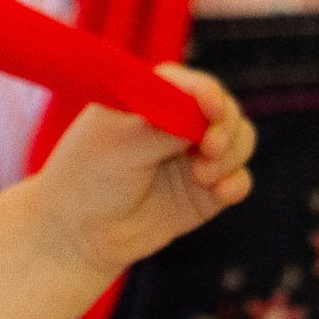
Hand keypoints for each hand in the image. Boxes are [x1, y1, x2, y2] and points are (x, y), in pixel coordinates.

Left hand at [35, 65, 255, 278]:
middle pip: (224, 111)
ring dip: (230, 155)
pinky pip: (238, 179)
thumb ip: (165, 125)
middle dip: (225, 126)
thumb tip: (205, 115)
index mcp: (149, 99)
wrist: (78, 233)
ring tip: (202, 176)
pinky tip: (219, 192)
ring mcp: (192, 156)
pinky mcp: (205, 191)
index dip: (206, 93)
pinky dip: (236, 182)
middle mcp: (176, 124)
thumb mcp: (120, 142)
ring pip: (239, 141)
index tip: (208, 108)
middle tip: (209, 147)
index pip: (190, 85)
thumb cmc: (87, 177)